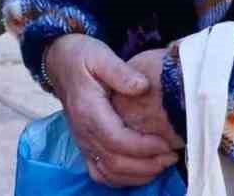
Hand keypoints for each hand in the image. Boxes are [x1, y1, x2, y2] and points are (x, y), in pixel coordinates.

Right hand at [43, 34, 180, 187]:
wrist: (61, 62)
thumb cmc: (82, 56)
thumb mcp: (100, 55)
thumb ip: (121, 71)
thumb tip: (143, 86)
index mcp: (87, 110)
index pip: (116, 139)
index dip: (143, 146)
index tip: (166, 143)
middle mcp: (83, 131)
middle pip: (115, 162)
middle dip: (147, 164)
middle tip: (172, 155)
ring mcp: (82, 142)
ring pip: (109, 173)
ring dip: (138, 174)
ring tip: (162, 163)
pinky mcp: (85, 146)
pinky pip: (101, 173)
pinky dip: (122, 179)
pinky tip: (142, 170)